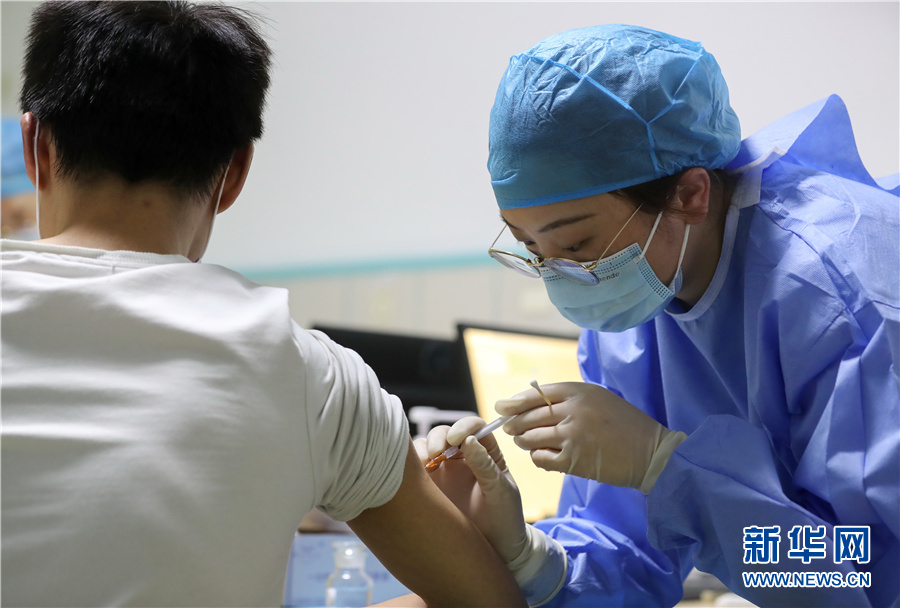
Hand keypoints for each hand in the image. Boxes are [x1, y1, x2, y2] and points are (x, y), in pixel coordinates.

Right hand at [414, 417, 526, 563]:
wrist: (497, 550)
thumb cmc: (505, 518)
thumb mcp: (501, 491)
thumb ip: (485, 466)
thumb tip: (469, 440)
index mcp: (485, 452)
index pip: (473, 428)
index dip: (464, 427)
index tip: (457, 439)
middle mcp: (462, 457)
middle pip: (445, 434)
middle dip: (438, 438)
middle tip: (436, 452)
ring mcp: (443, 472)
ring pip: (425, 448)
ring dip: (421, 450)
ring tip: (425, 464)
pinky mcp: (428, 488)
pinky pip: (414, 471)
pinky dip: (408, 466)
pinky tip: (412, 476)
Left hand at [497, 382, 685, 490]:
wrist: (649, 451)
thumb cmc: (624, 423)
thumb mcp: (598, 399)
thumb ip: (568, 398)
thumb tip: (533, 401)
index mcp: (578, 392)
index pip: (536, 394)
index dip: (515, 402)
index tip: (502, 407)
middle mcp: (572, 410)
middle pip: (528, 416)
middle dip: (514, 424)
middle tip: (509, 428)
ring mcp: (571, 435)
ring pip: (530, 438)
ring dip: (524, 442)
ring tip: (526, 442)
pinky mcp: (573, 459)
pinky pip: (541, 458)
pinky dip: (537, 458)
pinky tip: (543, 457)